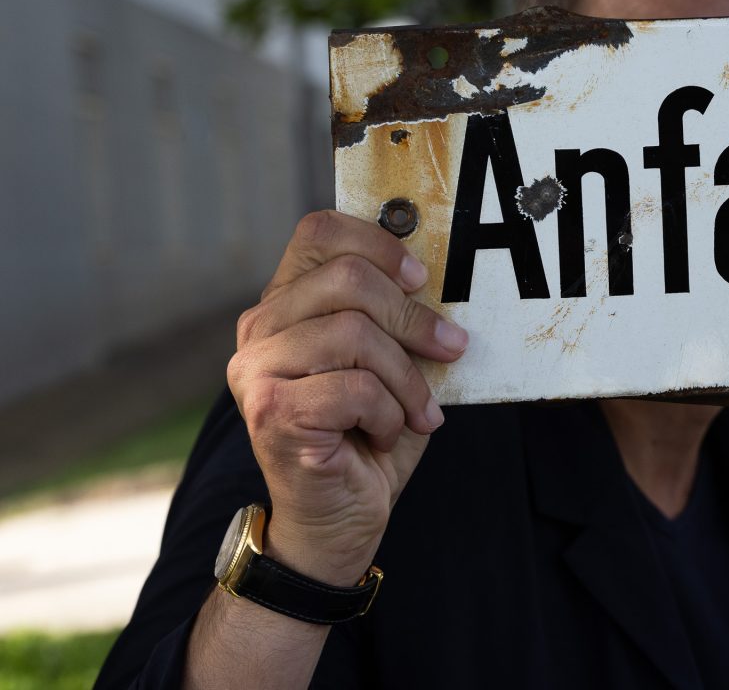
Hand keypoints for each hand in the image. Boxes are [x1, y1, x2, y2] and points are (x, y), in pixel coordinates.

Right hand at [227, 210, 465, 584]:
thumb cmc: (370, 432)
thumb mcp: (395, 359)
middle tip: (451, 348)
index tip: (422, 278)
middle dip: (414, 318)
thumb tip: (437, 273)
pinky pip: (352, 387)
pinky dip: (388, 413)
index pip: (320, 231)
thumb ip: (400, 313)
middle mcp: (260, 328)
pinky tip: (383, 433)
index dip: (378, 243)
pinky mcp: (269, 411)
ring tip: (417, 411)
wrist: (340, 517)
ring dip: (406, 377)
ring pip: (354, 334)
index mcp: (287, 302)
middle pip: (348, 279)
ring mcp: (256, 369)